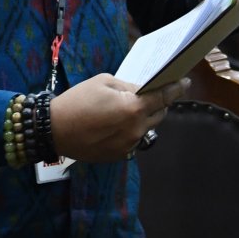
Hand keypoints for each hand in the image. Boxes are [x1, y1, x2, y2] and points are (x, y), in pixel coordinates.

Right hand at [49, 74, 189, 161]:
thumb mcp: (104, 82)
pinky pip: (133, 140)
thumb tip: (142, 90)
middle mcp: (136, 129)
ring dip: (144, 117)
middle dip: (159, 103)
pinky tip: (117, 123)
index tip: (184, 82)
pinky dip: (131, 130)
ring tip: (131, 109)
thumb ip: (128, 86)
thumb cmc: (78, 100)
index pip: (164, 97)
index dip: (176, 88)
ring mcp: (128, 145)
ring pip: (146, 128)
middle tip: (154, 94)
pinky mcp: (119, 155)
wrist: (54, 130)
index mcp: (134, 108)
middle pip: (159, 114)